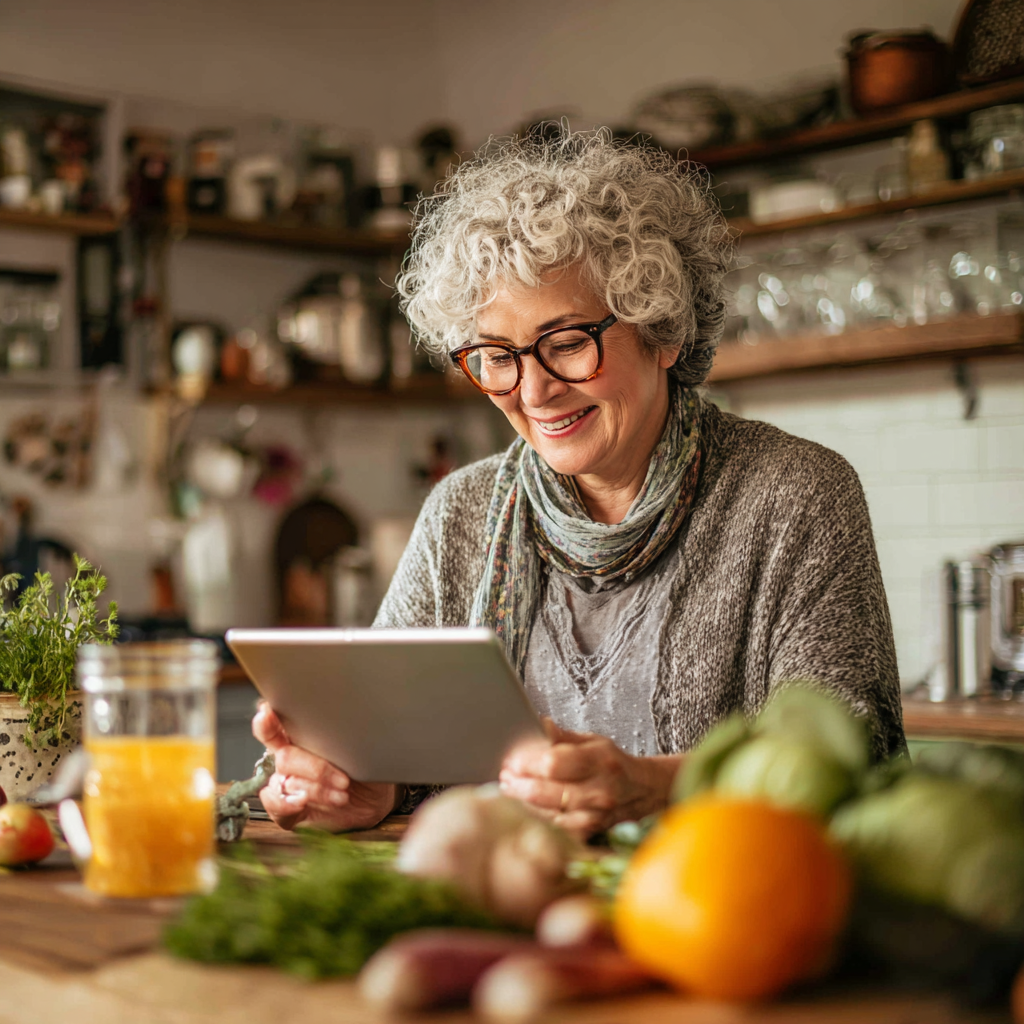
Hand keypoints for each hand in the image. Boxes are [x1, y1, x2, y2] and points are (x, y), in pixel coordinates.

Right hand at [251, 701, 399, 831]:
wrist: (375, 799)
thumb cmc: (364, 765)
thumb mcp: (360, 746)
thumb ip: (342, 732)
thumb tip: (338, 717)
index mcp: (300, 737)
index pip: (275, 725)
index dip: (267, 720)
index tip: (267, 714)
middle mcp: (289, 759)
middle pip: (285, 757)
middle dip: (315, 768)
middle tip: (343, 777)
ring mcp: (287, 784)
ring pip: (285, 782)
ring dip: (315, 789)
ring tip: (342, 793)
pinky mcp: (288, 810)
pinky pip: (275, 807)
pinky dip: (287, 804)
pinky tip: (303, 801)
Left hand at [498, 719, 680, 836]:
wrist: (643, 791)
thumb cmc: (613, 763)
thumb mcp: (592, 741)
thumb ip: (562, 736)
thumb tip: (538, 723)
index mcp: (599, 761)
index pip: (553, 763)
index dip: (527, 762)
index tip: (511, 760)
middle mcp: (599, 790)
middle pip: (547, 791)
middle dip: (519, 784)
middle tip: (504, 777)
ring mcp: (595, 815)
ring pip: (548, 813)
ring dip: (522, 803)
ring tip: (509, 790)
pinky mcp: (590, 833)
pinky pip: (556, 828)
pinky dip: (537, 818)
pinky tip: (525, 808)